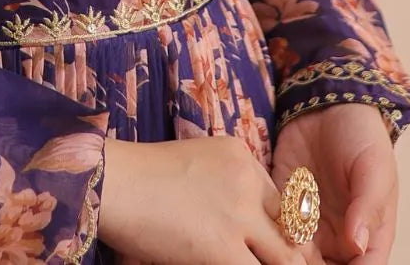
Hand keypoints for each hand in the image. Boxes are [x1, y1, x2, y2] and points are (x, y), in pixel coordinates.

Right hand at [99, 134, 308, 264]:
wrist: (113, 181)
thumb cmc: (142, 176)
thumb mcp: (196, 163)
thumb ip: (227, 186)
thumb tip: (245, 229)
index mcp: (241, 156)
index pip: (285, 201)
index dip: (288, 233)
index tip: (286, 250)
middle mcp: (248, 180)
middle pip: (293, 229)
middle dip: (296, 256)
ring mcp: (239, 214)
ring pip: (286, 259)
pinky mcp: (222, 248)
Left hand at [270, 106, 397, 264]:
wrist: (330, 101)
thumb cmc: (362, 135)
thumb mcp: (373, 169)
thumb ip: (366, 207)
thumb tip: (357, 244)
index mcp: (368, 232)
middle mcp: (338, 233)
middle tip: (289, 262)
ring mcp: (310, 218)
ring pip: (296, 254)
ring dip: (285, 256)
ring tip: (272, 247)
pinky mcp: (284, 198)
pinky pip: (274, 224)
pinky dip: (267, 231)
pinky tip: (259, 229)